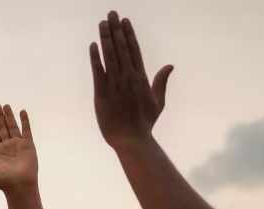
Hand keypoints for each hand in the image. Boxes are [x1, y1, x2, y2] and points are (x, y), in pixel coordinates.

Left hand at [0, 105, 37, 192]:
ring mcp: (18, 144)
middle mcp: (7, 146)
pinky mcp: (28, 144)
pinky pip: (26, 130)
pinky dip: (24, 121)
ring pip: (13, 127)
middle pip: (2, 128)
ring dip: (9, 116)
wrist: (19, 185)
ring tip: (5, 106)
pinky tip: (21, 111)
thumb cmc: (2, 181)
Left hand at [90, 12, 172, 148]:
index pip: (134, 51)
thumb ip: (161, 82)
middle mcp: (128, 78)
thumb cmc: (144, 123)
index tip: (125, 22)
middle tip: (111, 14)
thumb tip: (169, 66)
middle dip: (116, 30)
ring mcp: (115, 85)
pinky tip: (93, 45)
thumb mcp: (158, 102)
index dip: (129, 34)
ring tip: (102, 23)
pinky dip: (95, 58)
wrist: (131, 139)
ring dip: (106, 38)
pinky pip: (98, 72)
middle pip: (122, 48)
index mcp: (141, 78)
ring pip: (110, 56)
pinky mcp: (102, 94)